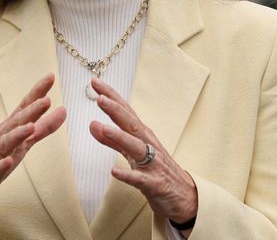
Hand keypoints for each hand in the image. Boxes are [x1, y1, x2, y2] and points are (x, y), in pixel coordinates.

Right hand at [0, 73, 65, 238]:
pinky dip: (0, 167)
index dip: (37, 93)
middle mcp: (0, 139)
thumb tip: (63, 110)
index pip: (25, 107)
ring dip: (17, 134)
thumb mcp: (23, 142)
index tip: (50, 76)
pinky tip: (7, 162)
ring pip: (5, 144)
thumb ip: (43, 127)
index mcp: (10, 129)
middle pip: (17, 122)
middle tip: (46, 100)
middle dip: (31, 111)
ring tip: (31, 128)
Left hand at [89, 77, 197, 225]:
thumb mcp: (132, 152)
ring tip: (104, 128)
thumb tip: (92, 124)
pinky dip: (127, 175)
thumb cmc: (156, 169)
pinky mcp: (154, 183)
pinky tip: (114, 171)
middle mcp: (148, 144)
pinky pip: (140, 179)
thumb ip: (112, 139)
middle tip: (99, 98)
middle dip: (116, 110)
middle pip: (131, 123)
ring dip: (120, 137)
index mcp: (141, 134)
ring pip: (136, 147)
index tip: (95, 82)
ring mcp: (152, 163)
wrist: (184, 195)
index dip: (111, 96)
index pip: (125, 111)